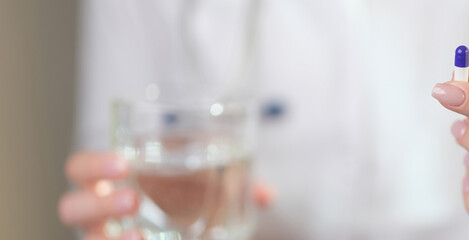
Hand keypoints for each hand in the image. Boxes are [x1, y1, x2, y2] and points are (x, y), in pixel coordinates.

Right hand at [58, 151, 274, 239]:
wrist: (189, 223)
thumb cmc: (185, 194)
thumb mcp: (207, 182)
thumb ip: (235, 183)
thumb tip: (266, 194)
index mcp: (112, 179)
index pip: (80, 168)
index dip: (94, 165)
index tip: (124, 163)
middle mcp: (101, 211)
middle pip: (71, 206)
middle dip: (97, 203)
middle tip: (133, 200)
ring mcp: (106, 236)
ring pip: (86, 237)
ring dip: (109, 238)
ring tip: (138, 236)